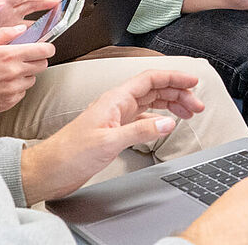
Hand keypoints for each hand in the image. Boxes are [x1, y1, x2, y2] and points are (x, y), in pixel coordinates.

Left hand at [0, 0, 59, 55]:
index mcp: (1, 6)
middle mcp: (8, 16)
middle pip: (32, 7)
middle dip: (47, 5)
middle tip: (59, 6)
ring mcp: (9, 28)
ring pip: (32, 22)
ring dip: (44, 22)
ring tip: (56, 24)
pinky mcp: (8, 40)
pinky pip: (26, 38)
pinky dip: (34, 38)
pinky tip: (41, 42)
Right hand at [0, 26, 53, 116]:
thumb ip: (3, 34)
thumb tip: (22, 28)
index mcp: (8, 55)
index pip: (44, 51)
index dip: (47, 47)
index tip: (45, 47)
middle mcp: (14, 73)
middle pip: (43, 65)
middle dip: (37, 59)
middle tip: (24, 58)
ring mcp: (13, 89)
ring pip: (33, 79)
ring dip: (26, 74)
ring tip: (7, 72)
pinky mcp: (10, 102)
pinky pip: (22, 92)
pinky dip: (16, 87)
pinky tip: (1, 84)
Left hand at [20, 68, 203, 204]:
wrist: (50, 170)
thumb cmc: (70, 153)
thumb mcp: (108, 141)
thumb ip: (139, 130)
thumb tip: (167, 122)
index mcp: (115, 99)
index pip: (150, 79)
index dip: (173, 78)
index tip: (192, 83)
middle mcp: (117, 104)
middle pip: (155, 89)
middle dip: (178, 93)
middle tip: (197, 105)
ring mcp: (117, 117)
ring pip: (151, 102)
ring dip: (171, 104)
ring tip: (189, 112)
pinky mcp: (115, 131)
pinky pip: (144, 117)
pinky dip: (159, 118)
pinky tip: (166, 124)